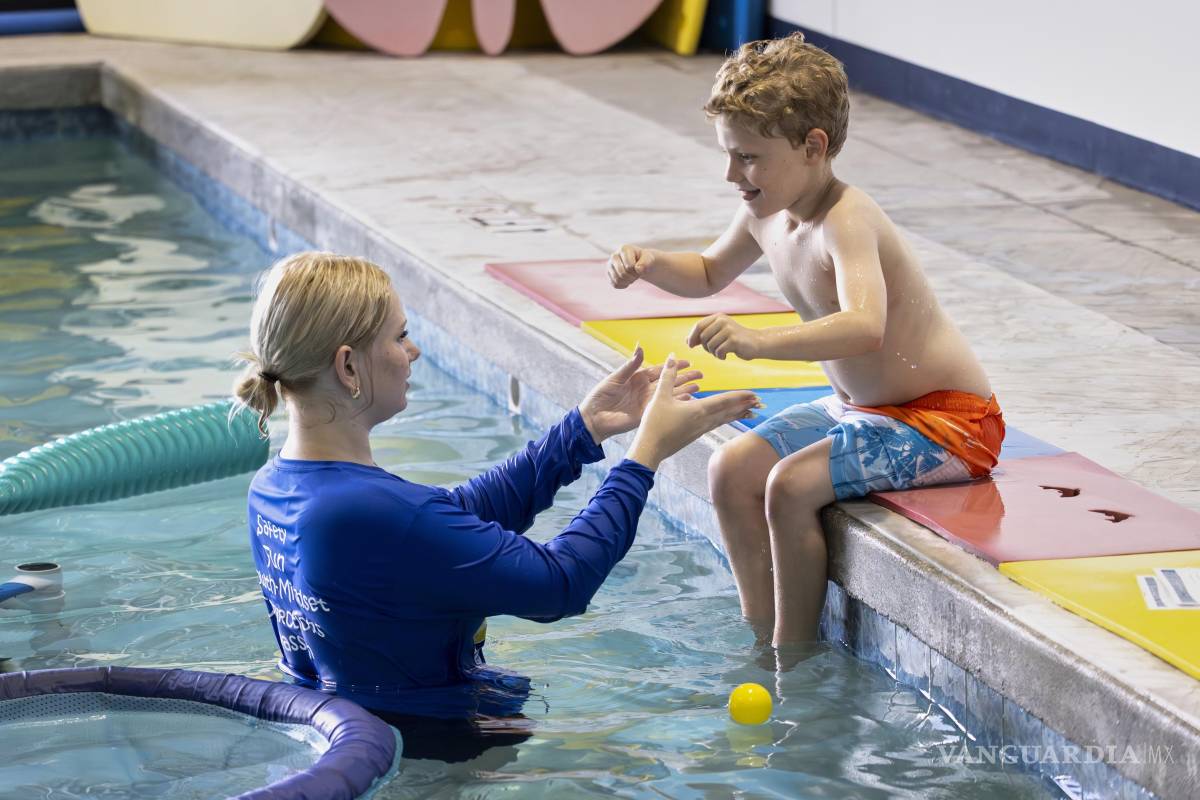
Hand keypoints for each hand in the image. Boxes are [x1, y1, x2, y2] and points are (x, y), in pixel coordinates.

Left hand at [579, 345, 702, 442]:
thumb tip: (640, 347)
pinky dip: (675, 404)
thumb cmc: (600, 396)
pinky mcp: (646, 414)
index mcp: (638, 378)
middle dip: (684, 377)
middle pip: (669, 381)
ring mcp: (647, 402)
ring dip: (684, 390)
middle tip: (700, 374)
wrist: (593, 417)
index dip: (673, 366)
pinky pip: (663, 408)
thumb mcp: (616, 378)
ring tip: (699, 387)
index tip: (687, 362)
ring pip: (669, 394)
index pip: (660, 370)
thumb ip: (630, 365)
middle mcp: (645, 389)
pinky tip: (687, 401)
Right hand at [607, 244, 655, 288]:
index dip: (637, 270)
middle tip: (637, 274)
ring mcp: (610, 265)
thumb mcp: (649, 259)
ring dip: (628, 281)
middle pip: (622, 273)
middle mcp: (614, 256)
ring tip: (633, 276)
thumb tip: (638, 269)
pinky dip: (623, 285)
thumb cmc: (644, 259)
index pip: (629, 266)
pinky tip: (628, 280)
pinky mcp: (608, 274)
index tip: (640, 267)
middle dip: (632, 277)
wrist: (640, 262)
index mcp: (624, 249)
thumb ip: (646, 262)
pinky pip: (615, 285)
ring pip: (617, 280)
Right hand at [626, 354, 759, 469]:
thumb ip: (668, 376)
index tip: (754, 394)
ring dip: (738, 414)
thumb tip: (671, 356)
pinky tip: (726, 419)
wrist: (650, 449)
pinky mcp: (695, 435)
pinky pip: (716, 425)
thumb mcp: (660, 396)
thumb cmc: (655, 423)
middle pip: (729, 411)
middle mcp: (704, 421)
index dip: (740, 396)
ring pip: (724, 419)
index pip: (724, 401)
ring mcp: (700, 429)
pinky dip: (726, 420)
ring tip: (751, 412)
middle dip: (745, 405)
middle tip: (760, 403)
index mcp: (698, 410)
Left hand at [687, 314, 760, 360]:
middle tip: (713, 351)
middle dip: (705, 347)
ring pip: (710, 345)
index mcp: (718, 317)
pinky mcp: (734, 340)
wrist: (757, 342)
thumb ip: (704, 335)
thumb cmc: (736, 339)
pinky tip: (725, 356)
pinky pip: (718, 351)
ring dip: (713, 353)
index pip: (699, 325)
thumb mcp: (719, 334)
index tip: (690, 345)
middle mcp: (723, 321)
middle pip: (703, 336)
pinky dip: (720, 356)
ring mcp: (729, 329)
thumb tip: (687, 340)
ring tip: (721, 353)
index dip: (692, 336)